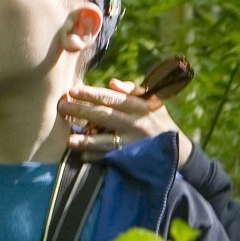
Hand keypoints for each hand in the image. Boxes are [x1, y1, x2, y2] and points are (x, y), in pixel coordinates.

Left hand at [60, 79, 190, 164]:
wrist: (178, 148)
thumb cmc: (158, 118)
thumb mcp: (152, 100)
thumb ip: (132, 89)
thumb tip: (112, 82)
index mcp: (138, 106)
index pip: (111, 98)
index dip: (91, 94)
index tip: (73, 90)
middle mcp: (135, 123)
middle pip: (104, 116)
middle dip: (81, 111)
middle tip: (61, 107)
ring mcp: (133, 142)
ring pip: (106, 140)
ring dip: (87, 140)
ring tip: (69, 139)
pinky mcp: (132, 158)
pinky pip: (111, 157)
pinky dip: (98, 157)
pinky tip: (83, 155)